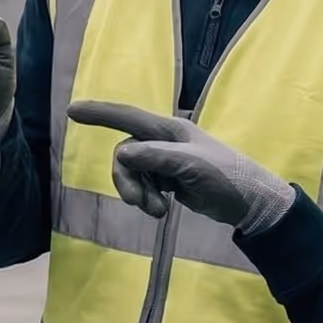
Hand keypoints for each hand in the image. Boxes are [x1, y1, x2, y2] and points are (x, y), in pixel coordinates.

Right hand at [65, 100, 294, 235]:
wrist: (250, 203)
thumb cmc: (226, 177)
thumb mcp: (192, 166)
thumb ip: (156, 158)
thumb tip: (122, 152)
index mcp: (170, 130)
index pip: (127, 117)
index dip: (99, 114)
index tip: (71, 111)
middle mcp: (164, 141)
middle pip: (125, 155)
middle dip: (126, 180)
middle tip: (136, 203)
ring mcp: (166, 161)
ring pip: (133, 173)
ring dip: (139, 193)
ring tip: (157, 211)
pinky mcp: (170, 180)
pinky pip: (145, 185)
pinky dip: (148, 199)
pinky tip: (161, 210)